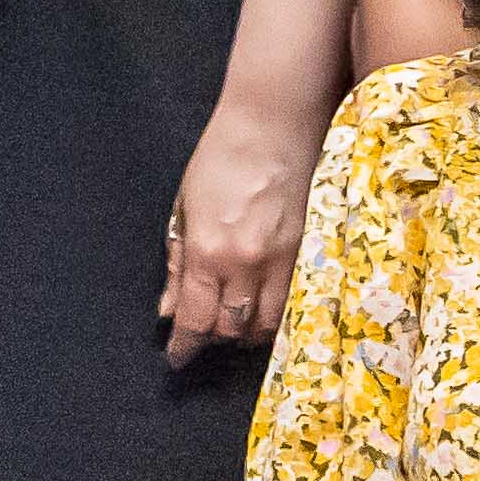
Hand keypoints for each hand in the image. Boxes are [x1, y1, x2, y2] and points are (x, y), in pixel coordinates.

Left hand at [159, 94, 314, 356]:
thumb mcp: (184, 209)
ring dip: (248, 333)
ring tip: (235, 327)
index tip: (177, 358)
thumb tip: (168, 310)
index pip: (196, 321)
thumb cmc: (221, 157)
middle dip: (215, 340)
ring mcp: (285, 259)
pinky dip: (279, 315)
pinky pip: (296, 302)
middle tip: (204, 337)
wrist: (274, 122)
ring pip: (270, 324)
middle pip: (232, 329)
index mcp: (210, 252)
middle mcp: (248, 263)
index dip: (185, 347)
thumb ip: (178, 265)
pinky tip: (267, 311)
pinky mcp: (311, 250)